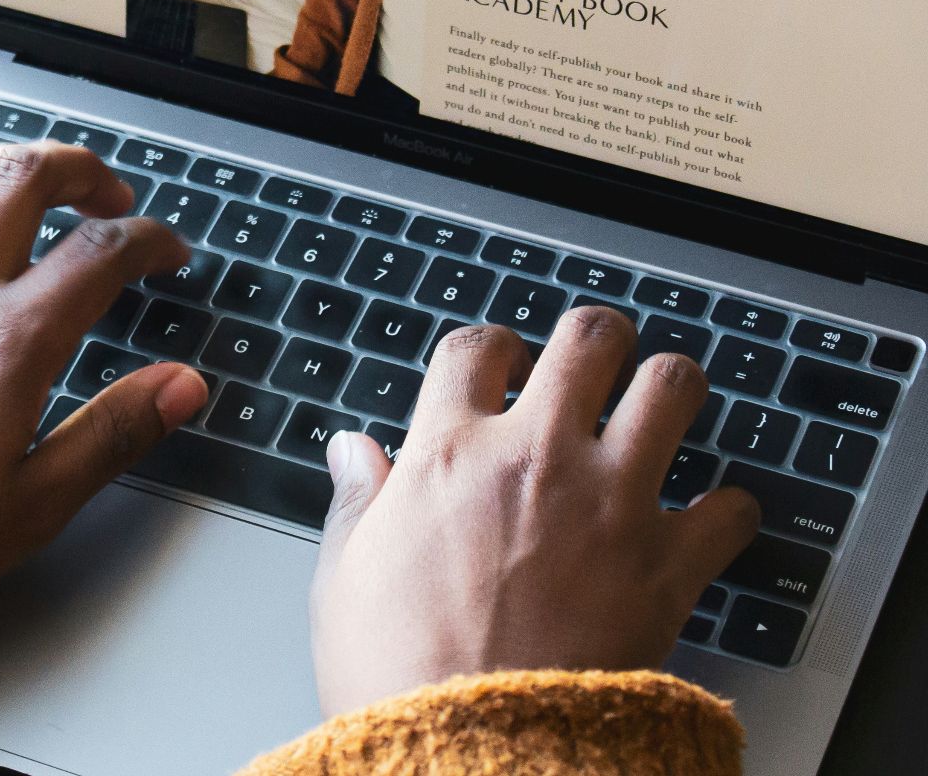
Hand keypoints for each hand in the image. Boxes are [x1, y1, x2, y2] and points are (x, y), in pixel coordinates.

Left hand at [0, 142, 209, 663]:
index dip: (149, 238)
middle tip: (109, 191)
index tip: (168, 252)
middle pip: (22, 178)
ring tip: (31, 188)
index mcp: (8, 341)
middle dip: (79, 167)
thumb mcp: (29, 508)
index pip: (100, 251)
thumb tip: (181, 388)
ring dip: (2, 170)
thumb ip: (112, 435)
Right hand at [309, 308, 760, 716]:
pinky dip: (726, 510)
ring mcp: (610, 502)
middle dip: (594, 340)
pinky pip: (731, 507)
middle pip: (588, 339)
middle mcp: (535, 459)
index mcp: (447, 456)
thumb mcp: (344, 581)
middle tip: (593, 361)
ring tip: (659, 406)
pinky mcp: (669, 562)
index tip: (498, 367)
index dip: (490, 348)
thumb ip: (356, 503)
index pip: (475, 348)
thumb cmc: (398, 674)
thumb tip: (351, 451)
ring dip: (668, 390)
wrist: (473, 747)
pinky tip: (706, 520)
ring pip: (672, 388)